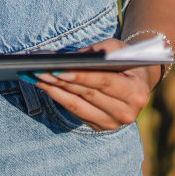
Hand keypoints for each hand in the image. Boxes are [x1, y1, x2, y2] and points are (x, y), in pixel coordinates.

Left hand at [31, 38, 163, 131]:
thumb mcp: (118, 48)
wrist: (138, 82)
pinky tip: (45, 86)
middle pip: (88, 95)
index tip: (58, 69)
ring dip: (54, 91)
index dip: (81, 76)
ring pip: (77, 106)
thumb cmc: (125, 60)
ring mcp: (113, 123)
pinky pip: (75, 112)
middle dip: (61, 82)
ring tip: (36, 77)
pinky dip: (59, 98)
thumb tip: (70, 59)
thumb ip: (98, 51)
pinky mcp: (100, 127)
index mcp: (137, 93)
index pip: (105, 83)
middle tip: (39, 70)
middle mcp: (127, 113)